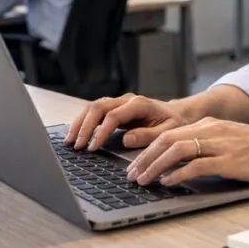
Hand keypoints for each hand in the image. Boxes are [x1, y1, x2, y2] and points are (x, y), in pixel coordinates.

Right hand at [64, 93, 189, 151]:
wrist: (178, 114)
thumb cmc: (175, 123)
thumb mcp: (168, 132)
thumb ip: (148, 136)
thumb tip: (126, 139)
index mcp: (139, 104)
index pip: (113, 116)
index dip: (101, 132)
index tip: (93, 148)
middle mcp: (127, 100)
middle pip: (98, 108)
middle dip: (84, 127)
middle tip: (76, 146)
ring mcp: (119, 102)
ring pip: (93, 107)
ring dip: (79, 123)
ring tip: (70, 141)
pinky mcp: (115, 108)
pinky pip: (95, 111)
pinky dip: (83, 122)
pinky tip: (75, 134)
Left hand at [126, 117, 248, 187]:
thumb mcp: (229, 140)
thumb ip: (206, 145)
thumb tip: (181, 162)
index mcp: (208, 124)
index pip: (169, 133)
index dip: (148, 148)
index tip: (135, 163)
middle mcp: (211, 130)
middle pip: (167, 139)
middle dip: (144, 157)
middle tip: (131, 174)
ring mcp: (220, 144)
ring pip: (177, 150)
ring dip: (155, 166)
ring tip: (143, 180)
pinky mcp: (229, 160)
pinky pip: (197, 165)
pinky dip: (178, 174)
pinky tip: (168, 183)